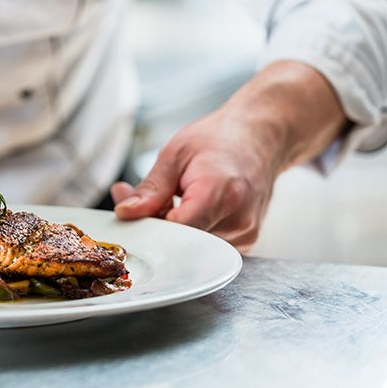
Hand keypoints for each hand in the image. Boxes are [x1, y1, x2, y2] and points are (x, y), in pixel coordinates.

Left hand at [111, 113, 275, 251]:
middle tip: (141, 203)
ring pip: (192, 250)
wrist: (261, 137)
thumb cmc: (221, 140)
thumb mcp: (176, 154)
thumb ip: (150, 189)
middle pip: (182, 244)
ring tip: (168, 201)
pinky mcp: (245, 242)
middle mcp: (238, 220)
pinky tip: (184, 211)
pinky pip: (205, 248)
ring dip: (169, 231)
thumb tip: (125, 213)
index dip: (148, 227)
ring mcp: (245, 235)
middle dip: (154, 228)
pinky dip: (188, 233)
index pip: (175, 230)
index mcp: (220, 193)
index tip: (132, 215)